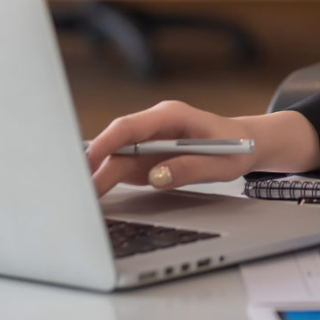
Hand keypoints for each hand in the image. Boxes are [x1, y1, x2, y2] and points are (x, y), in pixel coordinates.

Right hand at [85, 100, 319, 197]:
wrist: (245, 144)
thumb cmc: (235, 148)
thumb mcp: (220, 162)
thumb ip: (190, 167)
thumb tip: (157, 177)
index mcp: (171, 116)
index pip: (131, 126)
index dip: (107, 142)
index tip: (88, 160)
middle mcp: (154, 126)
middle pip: (115, 144)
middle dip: (92, 165)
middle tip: (74, 192)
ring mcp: (147, 142)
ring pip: (113, 159)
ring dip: (95, 179)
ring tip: (79, 204)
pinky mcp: (145, 158)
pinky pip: (119, 169)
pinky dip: (105, 183)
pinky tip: (92, 201)